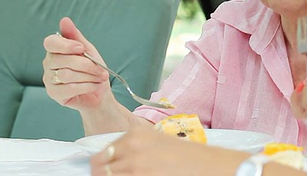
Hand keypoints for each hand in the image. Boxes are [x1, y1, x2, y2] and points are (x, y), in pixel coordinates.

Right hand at [42, 17, 110, 110]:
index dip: (65, 45)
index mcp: (56, 50)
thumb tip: (64, 20)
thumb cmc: (93, 70)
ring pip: (66, 74)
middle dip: (87, 65)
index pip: (50, 42)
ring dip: (89, 76)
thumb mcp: (88, 50)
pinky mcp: (54, 93)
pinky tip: (94, 86)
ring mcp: (49, 79)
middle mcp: (48, 63)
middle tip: (101, 70)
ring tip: (100, 78)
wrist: (99, 92)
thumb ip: (76, 36)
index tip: (81, 48)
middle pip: (63, 60)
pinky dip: (86, 86)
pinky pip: (69, 88)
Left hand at [90, 126, 246, 175]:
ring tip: (131, 175)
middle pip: (98, 167)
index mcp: (134, 134)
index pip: (101, 153)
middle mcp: (131, 149)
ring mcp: (134, 168)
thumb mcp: (156, 142)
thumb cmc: (187, 156)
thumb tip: (111, 158)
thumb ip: (133, 146)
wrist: (208, 166)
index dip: (102, 165)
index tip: (105, 170)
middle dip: (102, 173)